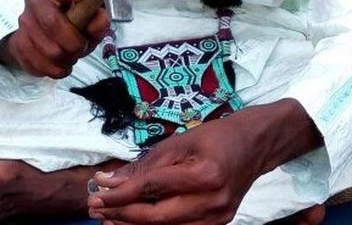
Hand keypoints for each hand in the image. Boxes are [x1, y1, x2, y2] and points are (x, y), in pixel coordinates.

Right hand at [0, 0, 109, 77]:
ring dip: (67, 58)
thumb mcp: (88, 20)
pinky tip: (61, 63)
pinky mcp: (18, 45)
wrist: (40, 39)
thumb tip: (101, 20)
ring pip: (49, 49)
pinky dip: (57, 69)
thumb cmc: (68, 24)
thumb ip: (98, 19)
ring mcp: (24, 24)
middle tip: (81, 47)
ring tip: (72, 56)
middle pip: (52, 22)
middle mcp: (35, 3)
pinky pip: (41, 64)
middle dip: (73, 42)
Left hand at [86, 101, 321, 224]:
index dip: (120, 193)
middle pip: (156, 217)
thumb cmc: (218, 136)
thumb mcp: (180, 140)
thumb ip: (146, 164)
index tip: (97, 192)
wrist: (257, 145)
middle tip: (95, 208)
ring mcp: (218, 218)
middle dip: (121, 214)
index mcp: (205, 175)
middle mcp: (213, 202)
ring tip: (108, 220)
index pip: (152, 189)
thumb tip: (110, 180)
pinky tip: (134, 223)